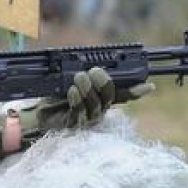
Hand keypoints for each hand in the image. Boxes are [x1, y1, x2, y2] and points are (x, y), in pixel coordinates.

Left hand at [17, 68, 153, 134]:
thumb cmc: (56, 95)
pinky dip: (77, 99)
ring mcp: (88, 118)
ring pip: (96, 103)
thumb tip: (93, 63)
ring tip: (78, 78)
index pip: (125, 94)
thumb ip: (85, 73)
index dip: (137, 90)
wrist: (39, 113)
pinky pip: (80, 111)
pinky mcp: (75, 124)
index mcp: (102, 97)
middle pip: (111, 96)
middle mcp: (99, 109)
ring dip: (87, 88)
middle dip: (103, 81)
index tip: (149, 86)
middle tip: (92, 71)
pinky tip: (71, 92)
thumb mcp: (71, 80)